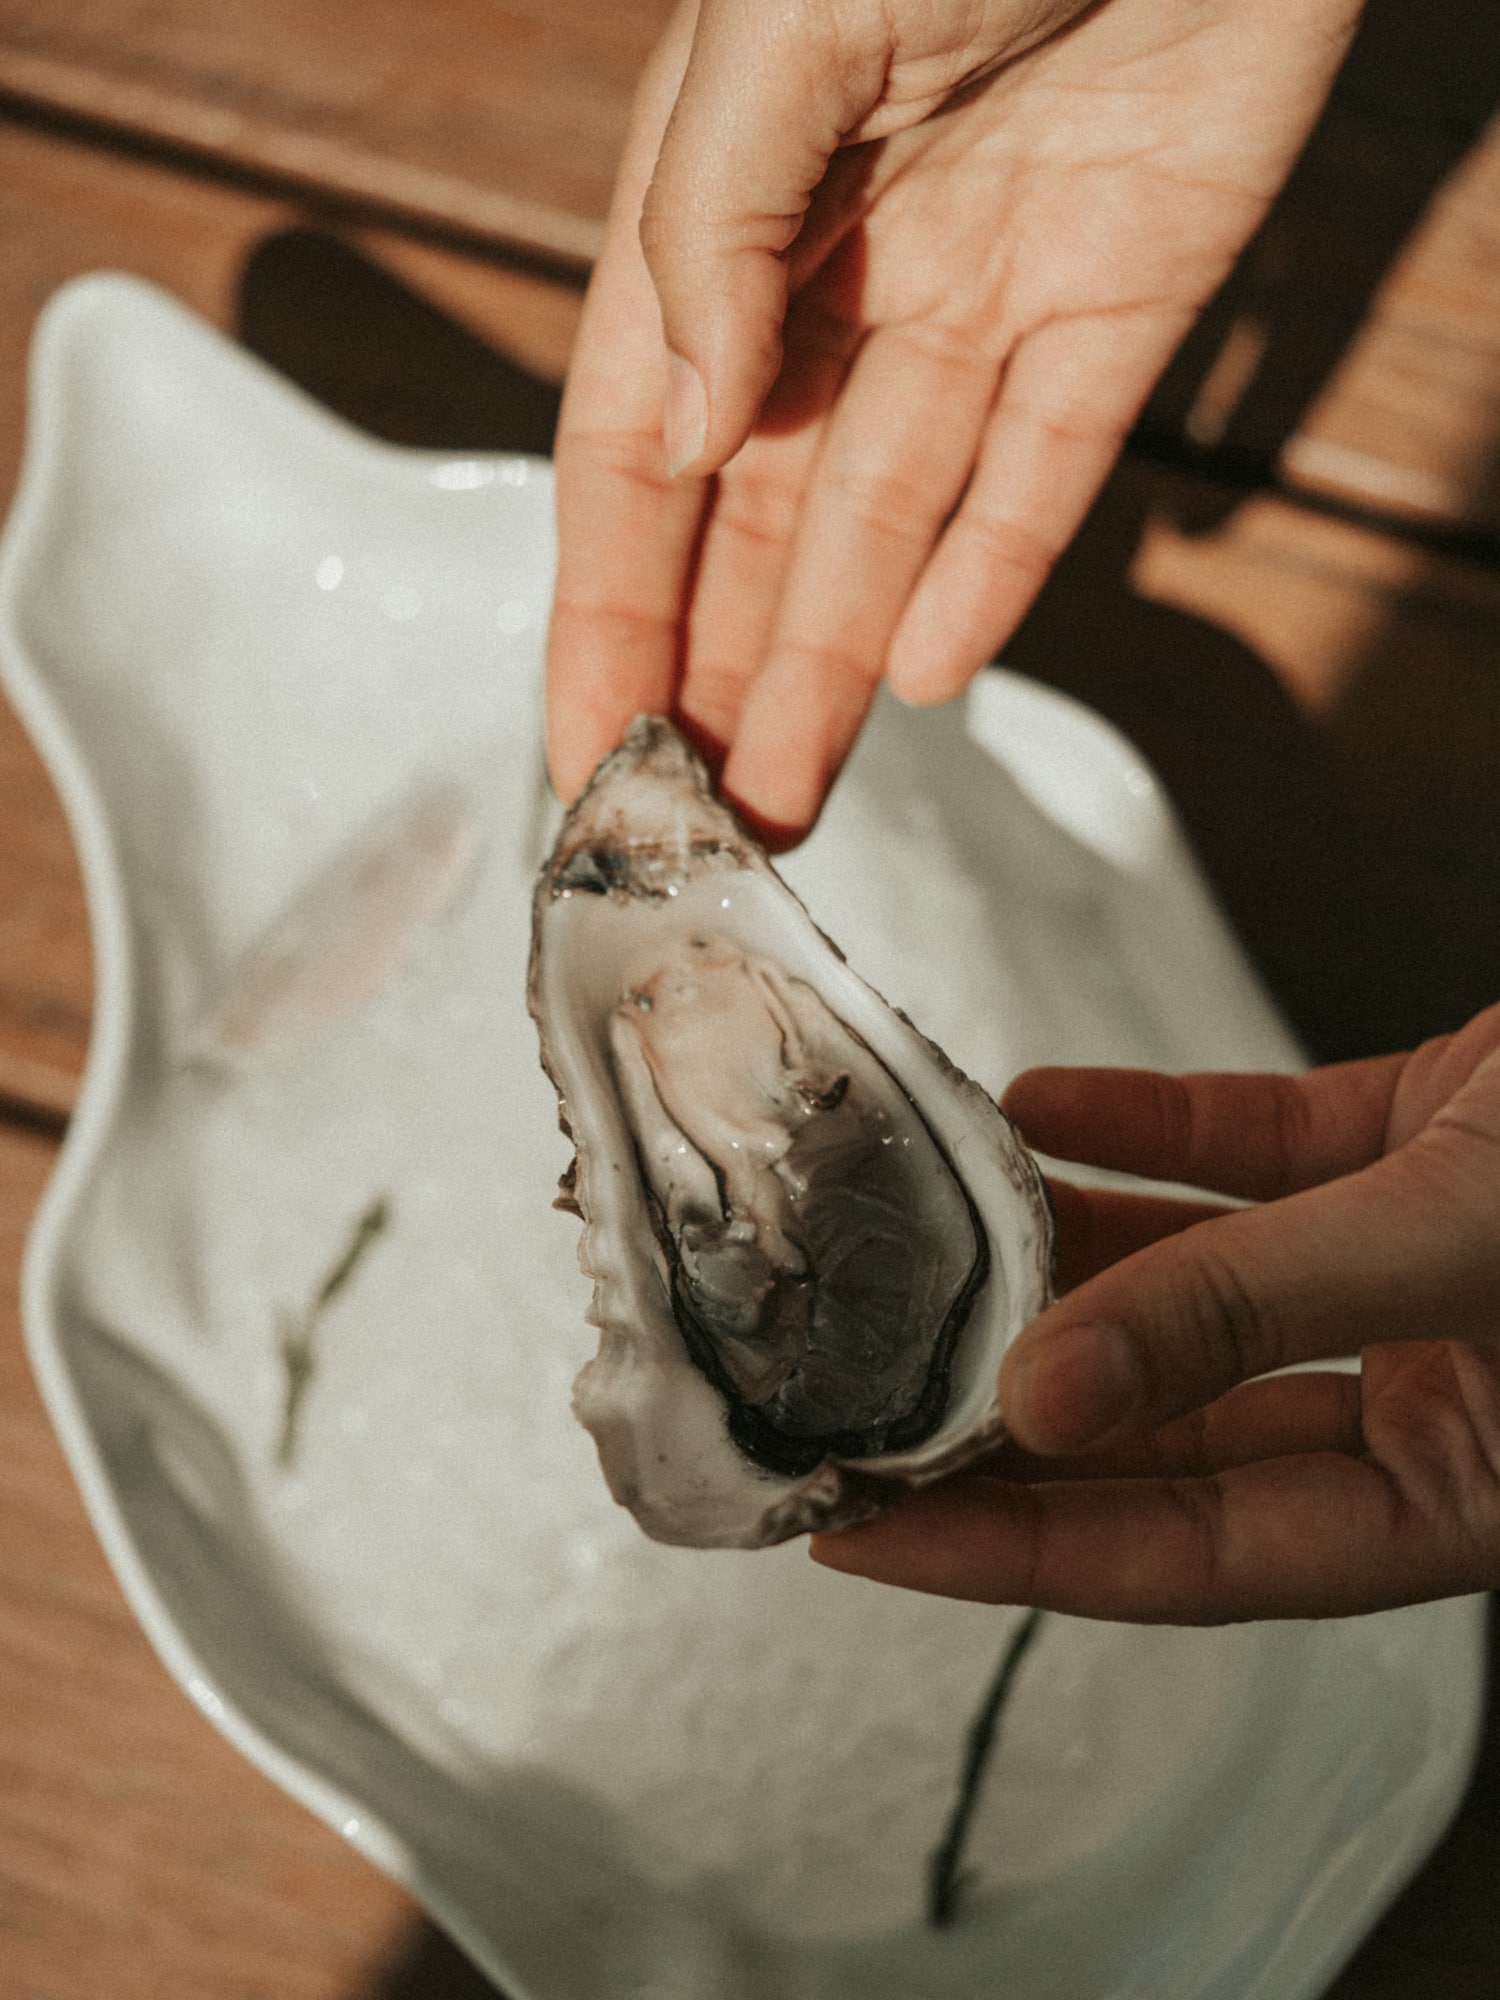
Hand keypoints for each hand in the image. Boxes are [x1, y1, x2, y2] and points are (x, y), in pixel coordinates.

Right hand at [546, 0, 1361, 838]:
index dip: (603, 608)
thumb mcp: (782, 17)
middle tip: (696, 824)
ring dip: (831, 665)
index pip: (631, 453)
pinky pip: (1046, 469)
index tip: (586, 747)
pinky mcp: (1122, 300)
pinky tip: (927, 675)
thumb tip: (675, 437)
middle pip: (753, 521)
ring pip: (887, 521)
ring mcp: (982, 292)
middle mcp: (836, 272)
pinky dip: (990, 570)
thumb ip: (711, 227)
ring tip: (786, 801)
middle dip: (715, 674)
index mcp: (722, 207)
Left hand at [811, 1002, 1499, 1620]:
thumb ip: (1252, 1306)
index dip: (1019, 1551)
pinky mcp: (1409, 1149)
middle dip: (1010, 1406)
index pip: (1198, 1557)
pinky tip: (1040, 1110)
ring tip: (927, 1240)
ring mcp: (1409, 1271)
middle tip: (856, 1392)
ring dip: (1065, 1255)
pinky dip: (1145, 1132)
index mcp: (1462, 1492)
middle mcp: (1426, 1397)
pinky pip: (1248, 1154)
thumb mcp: (1454, 1243)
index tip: (866, 1532)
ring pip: (1198, 1284)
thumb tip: (1047, 1393)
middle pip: (1175, 1429)